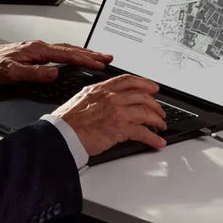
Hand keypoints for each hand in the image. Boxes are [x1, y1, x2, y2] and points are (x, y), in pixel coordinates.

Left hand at [0, 40, 112, 84]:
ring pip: (68, 49)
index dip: (85, 59)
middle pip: (72, 49)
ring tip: (99, 58)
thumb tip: (54, 74)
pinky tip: (78, 58)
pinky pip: (61, 52)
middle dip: (91, 54)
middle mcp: (41, 47)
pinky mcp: (37, 54)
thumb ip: (34, 73)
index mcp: (38, 50)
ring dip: (84, 53)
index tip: (99, 64)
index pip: (67, 54)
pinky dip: (74, 54)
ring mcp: (40, 49)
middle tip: (108, 58)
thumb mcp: (11, 72)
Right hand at [53, 74, 167, 155]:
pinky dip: (153, 138)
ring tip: (161, 126)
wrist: (61, 134)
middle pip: (142, 96)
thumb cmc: (67, 121)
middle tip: (160, 110)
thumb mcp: (82, 98)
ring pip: (146, 112)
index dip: (144, 83)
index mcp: (102, 89)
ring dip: (157, 120)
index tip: (152, 87)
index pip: (128, 80)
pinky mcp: (120, 128)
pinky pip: (143, 132)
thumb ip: (97, 96)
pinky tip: (158, 142)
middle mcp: (112, 97)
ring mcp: (117, 112)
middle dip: (155, 104)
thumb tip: (106, 99)